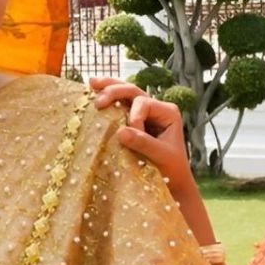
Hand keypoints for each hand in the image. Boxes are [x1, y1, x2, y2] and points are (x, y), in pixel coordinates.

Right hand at [90, 77, 190, 191]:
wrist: (174, 181)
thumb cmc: (172, 169)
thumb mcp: (161, 156)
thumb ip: (143, 143)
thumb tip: (120, 132)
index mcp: (168, 112)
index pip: (144, 104)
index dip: (134, 118)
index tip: (130, 138)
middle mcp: (157, 107)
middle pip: (133, 91)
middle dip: (114, 92)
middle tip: (98, 102)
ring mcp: (145, 112)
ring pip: (126, 92)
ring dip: (108, 87)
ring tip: (91, 82)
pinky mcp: (134, 120)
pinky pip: (120, 104)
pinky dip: (107, 97)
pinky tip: (92, 91)